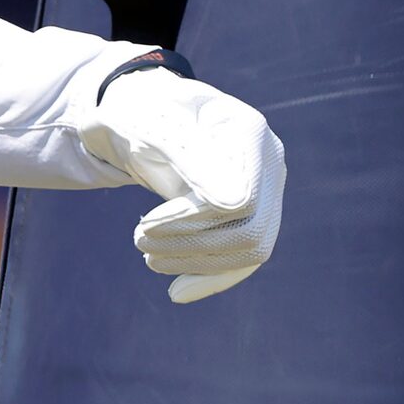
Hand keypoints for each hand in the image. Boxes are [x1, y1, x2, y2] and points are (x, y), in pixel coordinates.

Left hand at [70, 64, 284, 302]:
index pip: (240, 199)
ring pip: (250, 249)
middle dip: (192, 246)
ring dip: (195, 261)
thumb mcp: (150, 126)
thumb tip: (239, 204)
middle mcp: (267, 160)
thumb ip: (191, 157)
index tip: (144, 226)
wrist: (137, 115)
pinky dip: (211, 277)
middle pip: (253, 229)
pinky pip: (244, 256)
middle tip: (139, 241)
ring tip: (146, 254)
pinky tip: (177, 290)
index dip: (192, 223)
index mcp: (248, 131)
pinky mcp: (252, 211)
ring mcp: (265, 186)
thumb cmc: (138, 113)